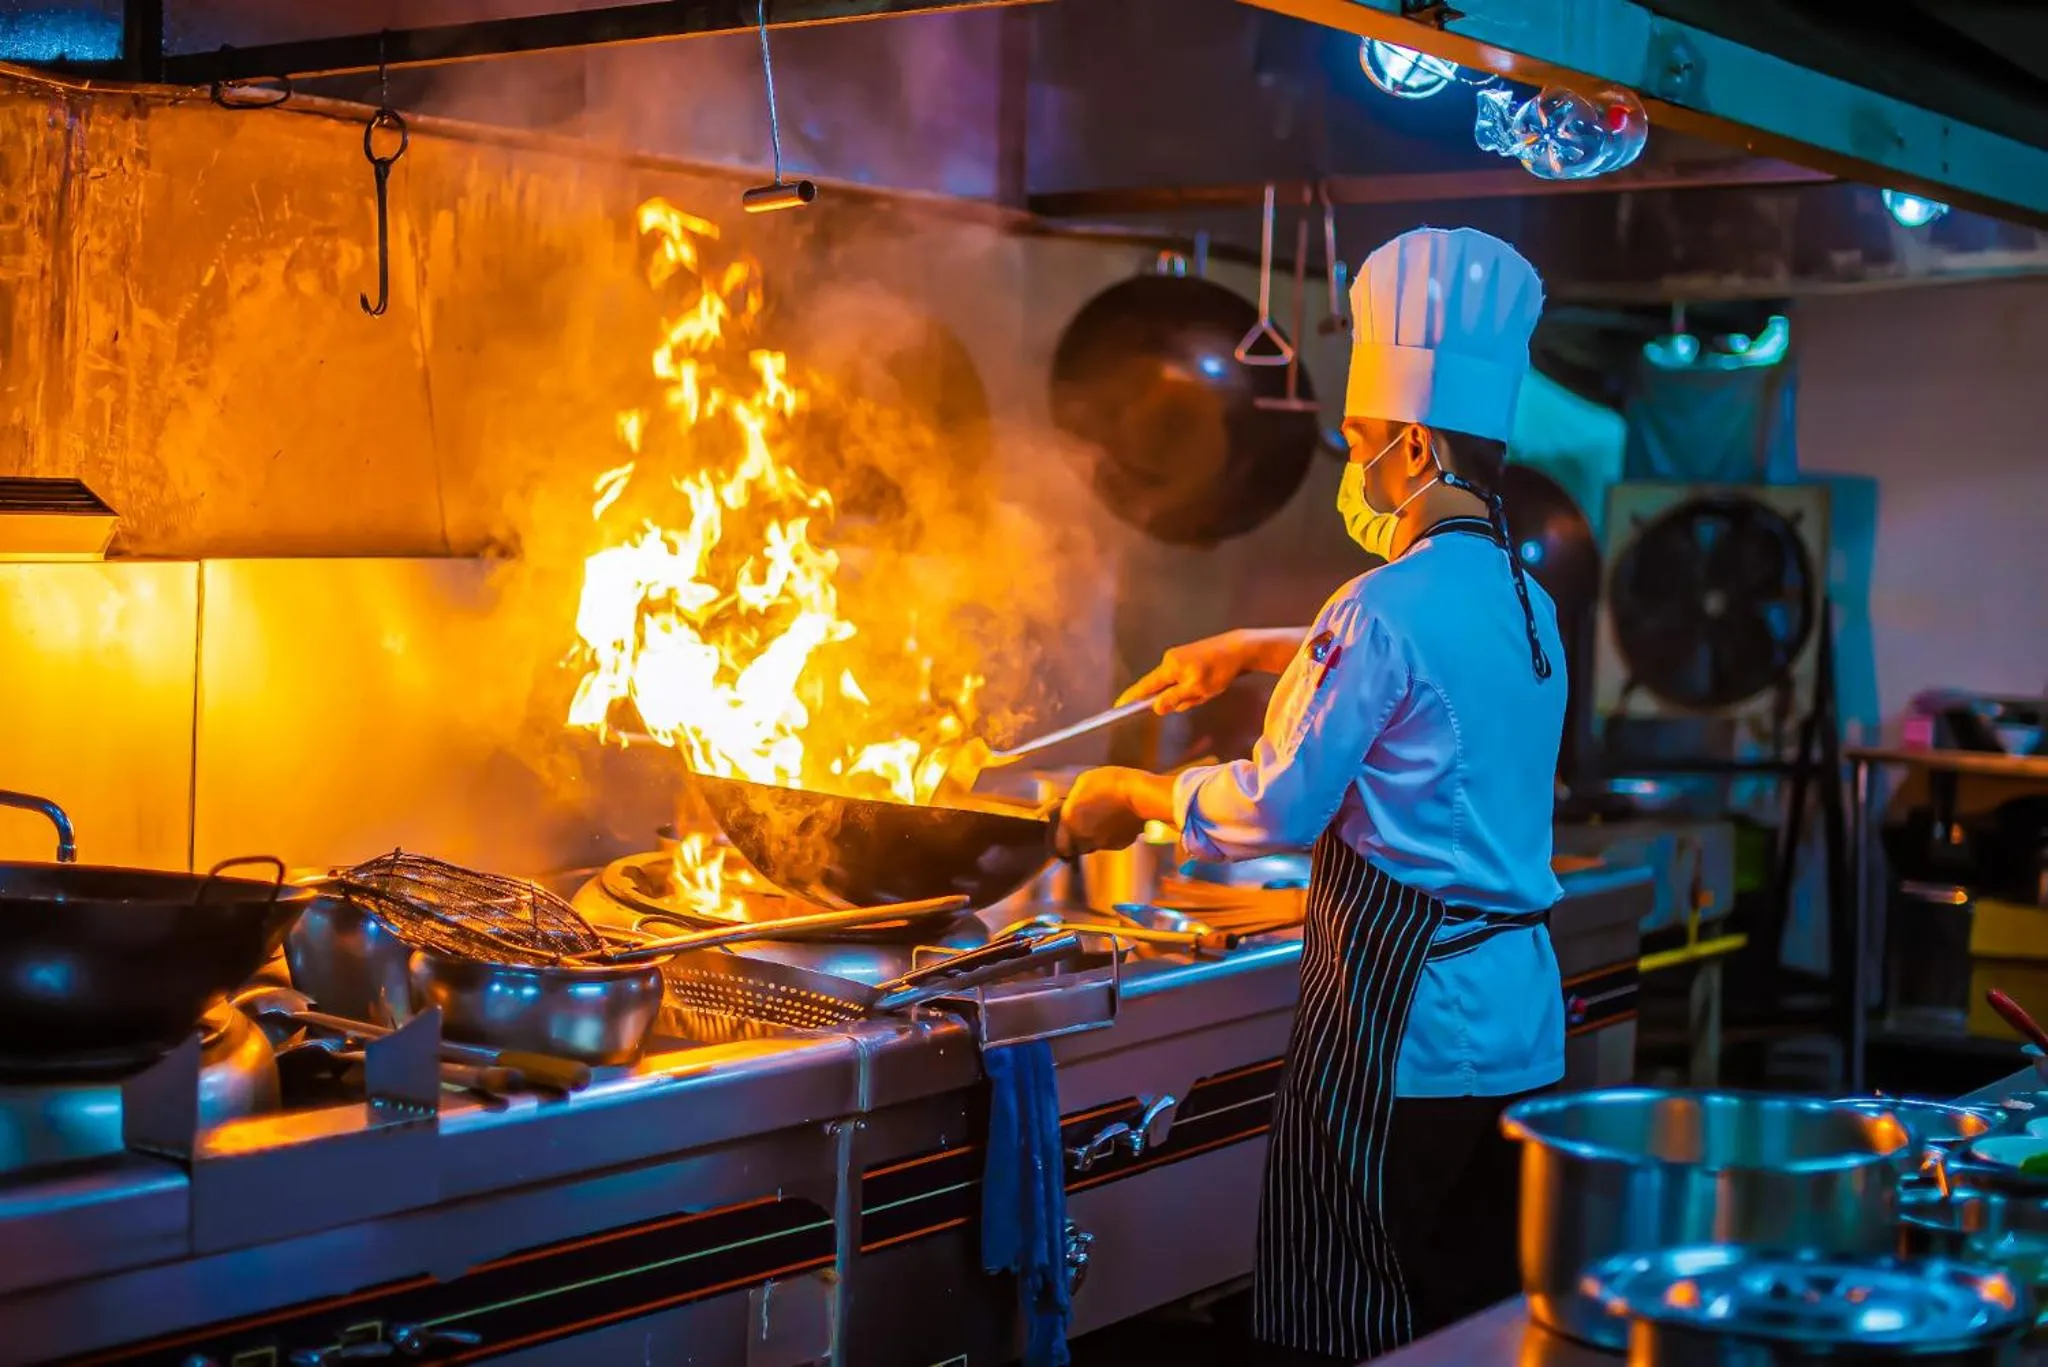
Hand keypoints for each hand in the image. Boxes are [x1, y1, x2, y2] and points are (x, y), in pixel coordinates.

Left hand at [1055, 768, 1149, 857]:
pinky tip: (1118, 820)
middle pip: (1075, 848)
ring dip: (1093, 837)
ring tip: (1101, 819)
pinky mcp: (1121, 844)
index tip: (1063, 831)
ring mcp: (1103, 843)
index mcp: (1070, 822)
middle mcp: (1084, 837)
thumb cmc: (1109, 783)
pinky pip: (1111, 842)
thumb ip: (1073, 799)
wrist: (1139, 794)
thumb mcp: (1084, 782)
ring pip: (1093, 846)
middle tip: (1081, 825)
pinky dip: (1112, 835)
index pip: (1059, 845)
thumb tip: (1072, 804)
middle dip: (1076, 840)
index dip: (1060, 840)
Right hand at [1118, 631, 1256, 714]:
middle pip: (1164, 688)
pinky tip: (1211, 684)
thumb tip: (1155, 707)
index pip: (1145, 686)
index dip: (1132, 697)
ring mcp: (1180, 657)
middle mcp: (1170, 660)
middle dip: (1179, 698)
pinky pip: (1185, 679)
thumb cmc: (1219, 670)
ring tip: (1210, 688)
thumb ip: (1175, 698)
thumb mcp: (1197, 689)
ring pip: (1177, 685)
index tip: (1118, 707)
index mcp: (1169, 667)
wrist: (1240, 649)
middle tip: (1201, 696)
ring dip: (1191, 693)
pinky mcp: (1189, 657)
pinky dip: (1195, 687)